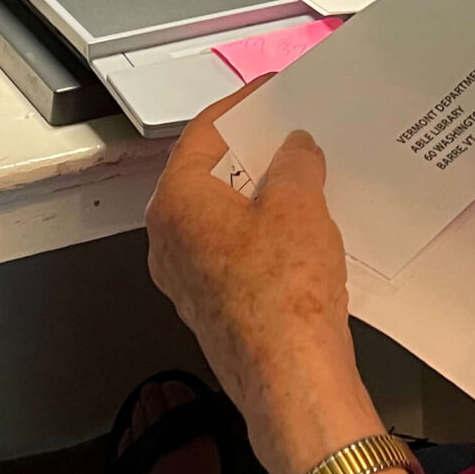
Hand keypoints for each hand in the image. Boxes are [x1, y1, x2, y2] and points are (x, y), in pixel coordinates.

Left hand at [144, 88, 381, 473]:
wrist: (293, 382)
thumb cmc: (285, 296)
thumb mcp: (299, 202)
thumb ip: (295, 160)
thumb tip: (294, 149)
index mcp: (176, 203)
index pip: (204, 132)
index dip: (243, 104)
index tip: (270, 91)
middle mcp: (168, 241)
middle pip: (208, 175)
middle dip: (252, 152)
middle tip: (293, 132)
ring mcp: (186, 280)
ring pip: (221, 217)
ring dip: (260, 195)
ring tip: (306, 177)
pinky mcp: (212, 309)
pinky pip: (233, 254)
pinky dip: (262, 234)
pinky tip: (302, 231)